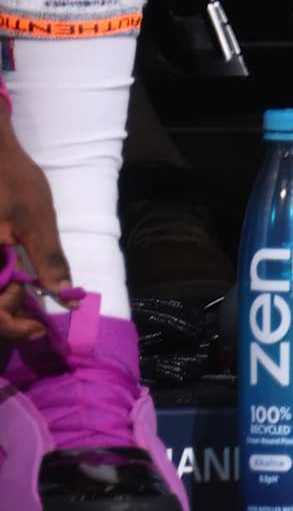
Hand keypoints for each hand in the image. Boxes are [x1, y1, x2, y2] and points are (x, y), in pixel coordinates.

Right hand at [0, 114, 73, 343]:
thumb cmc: (12, 181)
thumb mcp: (37, 219)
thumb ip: (49, 261)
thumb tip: (68, 299)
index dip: (14, 329)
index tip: (40, 328)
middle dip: (10, 316)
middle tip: (35, 308)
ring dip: (4, 304)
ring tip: (25, 292)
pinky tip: (14, 282)